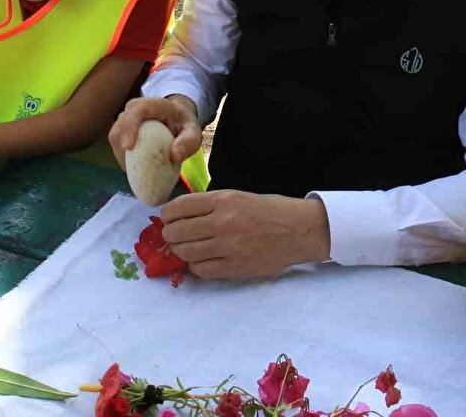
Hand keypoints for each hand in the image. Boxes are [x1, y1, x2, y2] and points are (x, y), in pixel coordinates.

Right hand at [109, 94, 201, 168]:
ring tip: (138, 170)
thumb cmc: (183, 125)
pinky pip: (116, 145)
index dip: (130, 127)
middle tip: (132, 168)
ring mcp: (125, 119)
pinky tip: (136, 168)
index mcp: (154, 105)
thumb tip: (174, 156)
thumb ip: (188, 143)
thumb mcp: (193, 132)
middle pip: (121, 125)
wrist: (174, 118)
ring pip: (115, 136)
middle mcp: (135, 109)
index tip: (128, 147)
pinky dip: (123, 158)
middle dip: (122, 146)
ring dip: (122, 155)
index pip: (137, 110)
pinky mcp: (121, 131)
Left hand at [160, 191, 330, 278]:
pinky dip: (195, 266)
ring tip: (186, 248)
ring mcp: (227, 247)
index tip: (167, 219)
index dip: (167, 215)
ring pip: (185, 253)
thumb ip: (210, 205)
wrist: (299, 230)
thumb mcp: (237, 196)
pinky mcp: (235, 267)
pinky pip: (201, 270)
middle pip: (176, 232)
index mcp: (222, 200)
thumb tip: (179, 215)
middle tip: (174, 236)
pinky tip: (202, 260)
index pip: (178, 208)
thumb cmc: (268, 210)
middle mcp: (221, 222)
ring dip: (180, 251)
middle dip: (170, 234)